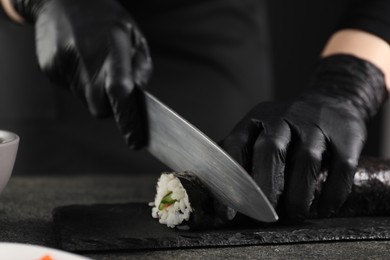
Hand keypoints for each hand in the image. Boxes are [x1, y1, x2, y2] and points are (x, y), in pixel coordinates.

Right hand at [11, 0, 151, 148]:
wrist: (61, 0)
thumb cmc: (104, 18)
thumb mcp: (133, 35)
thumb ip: (140, 67)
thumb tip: (137, 96)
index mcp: (110, 45)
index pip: (118, 89)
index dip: (127, 117)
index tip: (135, 138)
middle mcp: (83, 56)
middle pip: (99, 106)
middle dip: (110, 107)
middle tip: (114, 89)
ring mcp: (62, 64)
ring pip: (85, 100)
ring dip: (95, 92)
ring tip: (94, 65)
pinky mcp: (49, 70)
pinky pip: (71, 90)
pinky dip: (80, 84)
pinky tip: (80, 62)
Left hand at [220, 55, 386, 220]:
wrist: (332, 99)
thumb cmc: (287, 129)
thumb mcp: (259, 131)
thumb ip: (240, 158)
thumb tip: (221, 199)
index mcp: (256, 120)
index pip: (236, 146)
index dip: (229, 181)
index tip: (228, 213)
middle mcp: (283, 118)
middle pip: (271, 150)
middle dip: (266, 186)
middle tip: (266, 216)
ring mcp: (315, 125)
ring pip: (306, 159)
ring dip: (299, 193)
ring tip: (295, 214)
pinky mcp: (346, 135)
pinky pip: (341, 166)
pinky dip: (332, 192)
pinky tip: (324, 209)